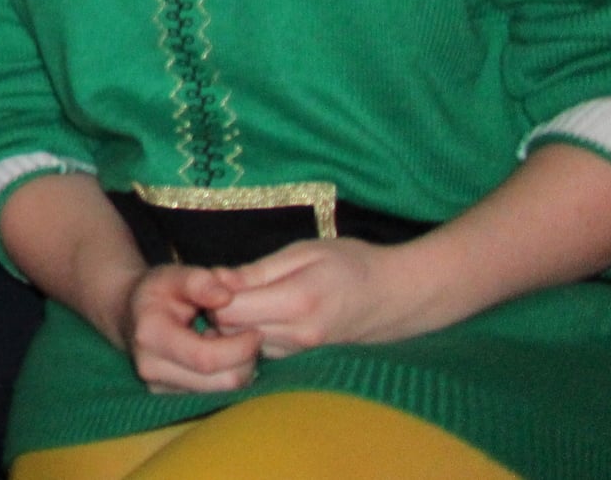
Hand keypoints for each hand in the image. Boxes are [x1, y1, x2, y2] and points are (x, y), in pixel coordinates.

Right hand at [116, 262, 260, 393]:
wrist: (128, 315)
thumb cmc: (156, 292)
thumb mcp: (173, 275)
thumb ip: (199, 280)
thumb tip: (226, 296)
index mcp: (151, 335)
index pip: (207, 358)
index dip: (240, 348)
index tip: (256, 331)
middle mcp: (151, 368)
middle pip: (221, 382)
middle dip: (246, 361)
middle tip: (249, 337)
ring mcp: (159, 388)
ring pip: (222, 393)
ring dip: (238, 370)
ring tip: (231, 344)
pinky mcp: (169, 398)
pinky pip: (214, 397)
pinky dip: (225, 377)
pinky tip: (219, 356)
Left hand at [209, 237, 428, 356]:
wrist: (396, 295)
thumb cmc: (351, 263)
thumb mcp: (304, 252)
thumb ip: (258, 270)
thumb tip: (217, 280)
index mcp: (296, 302)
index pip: (230, 311)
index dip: (215, 294)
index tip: (218, 275)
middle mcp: (297, 335)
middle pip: (232, 332)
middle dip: (221, 310)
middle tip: (226, 285)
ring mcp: (303, 351)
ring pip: (246, 343)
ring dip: (237, 323)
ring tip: (246, 297)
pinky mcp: (305, 358)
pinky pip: (264, 349)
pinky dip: (254, 333)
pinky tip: (263, 313)